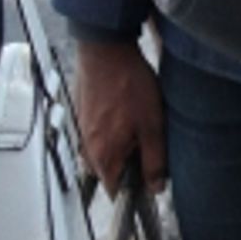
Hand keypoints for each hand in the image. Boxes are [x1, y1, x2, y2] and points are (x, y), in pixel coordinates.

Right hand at [75, 38, 166, 196]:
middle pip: (110, 171)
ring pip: (106, 151)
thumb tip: (157, 187)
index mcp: (103, 155)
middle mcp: (88, 147)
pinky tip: (129, 112)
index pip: (114, 190)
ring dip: (123, 146)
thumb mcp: (152, 126)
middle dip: (130, 165)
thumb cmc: (129, 86)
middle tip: (151, 146)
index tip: (150, 179)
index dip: (135, 189)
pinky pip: (100, 133)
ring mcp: (83, 130)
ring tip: (141, 125)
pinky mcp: (84, 114)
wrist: (106, 50)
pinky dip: (115, 130)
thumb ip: (154, 160)